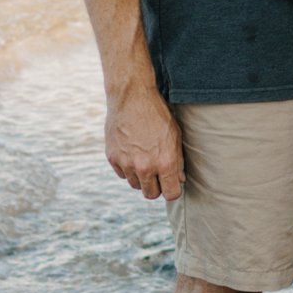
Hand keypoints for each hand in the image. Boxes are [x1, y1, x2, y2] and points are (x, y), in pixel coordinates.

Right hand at [105, 83, 183, 200]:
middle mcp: (145, 167)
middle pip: (151, 194)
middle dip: (156, 187)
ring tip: (144, 160)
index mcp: (165, 162)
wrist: (132, 97)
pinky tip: (132, 153)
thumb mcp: (175, 136)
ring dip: (141, 178)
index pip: (171, 194)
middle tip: (158, 175)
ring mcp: (127, 163)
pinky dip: (127, 168)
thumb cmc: (157, 114)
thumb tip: (179, 179)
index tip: (172, 184)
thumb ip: (177, 160)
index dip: (173, 190)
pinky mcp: (113, 158)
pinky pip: (122, 174)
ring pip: (135, 185)